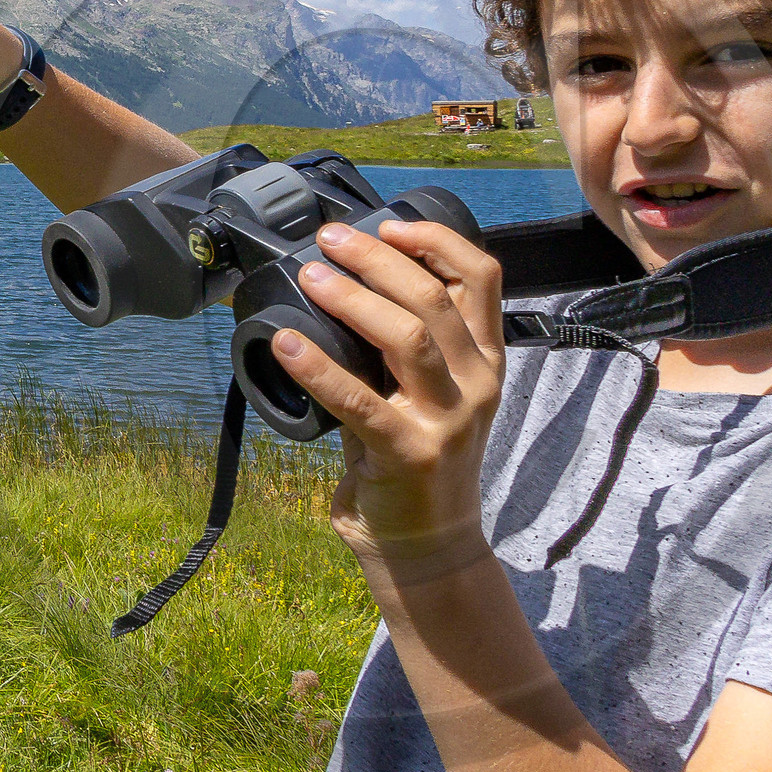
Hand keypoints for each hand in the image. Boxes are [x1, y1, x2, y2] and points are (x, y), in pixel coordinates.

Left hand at [275, 218, 505, 591]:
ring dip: (354, 299)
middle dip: (378, 259)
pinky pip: (358, 401)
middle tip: (329, 241)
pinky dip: (317, 367)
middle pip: (434, 299)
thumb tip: (342, 279)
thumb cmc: (414, 459)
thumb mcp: (429, 394)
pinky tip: (285, 343)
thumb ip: (405, 344)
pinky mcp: (409, 455)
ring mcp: (447, 422)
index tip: (388, 223)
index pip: (480, 277)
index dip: (435, 239)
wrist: (426, 548)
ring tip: (311, 277)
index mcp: (486, 361)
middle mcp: (477, 386)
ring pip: (409, 338)